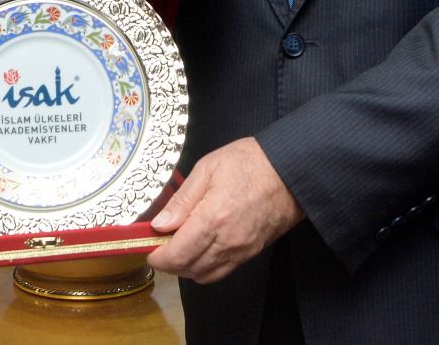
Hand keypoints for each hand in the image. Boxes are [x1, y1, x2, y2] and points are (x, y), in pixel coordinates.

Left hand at [146, 138, 302, 283]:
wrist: (291, 170)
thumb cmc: (249, 162)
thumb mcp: (207, 168)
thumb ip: (182, 199)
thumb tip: (159, 225)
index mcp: (213, 218)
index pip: (177, 254)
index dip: (157, 257)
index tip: (147, 247)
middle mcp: (227, 241)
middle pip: (188, 269)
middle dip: (168, 263)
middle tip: (160, 244)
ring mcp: (241, 251)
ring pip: (204, 275)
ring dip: (186, 267)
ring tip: (178, 247)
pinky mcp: (251, 253)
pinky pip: (222, 271)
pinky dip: (205, 268)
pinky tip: (200, 250)